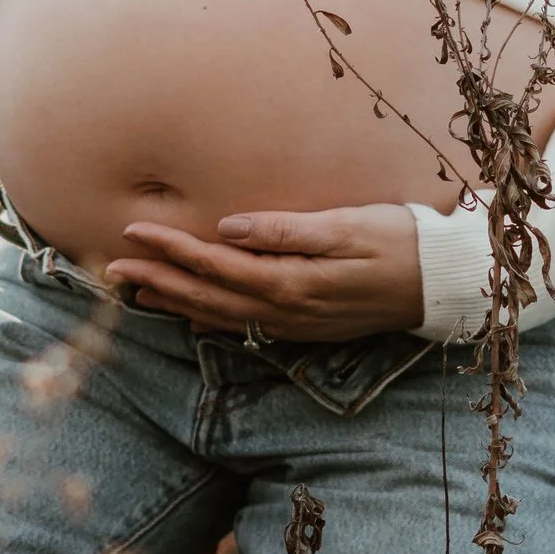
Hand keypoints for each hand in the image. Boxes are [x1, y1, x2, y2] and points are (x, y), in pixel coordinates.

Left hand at [105, 205, 424, 341]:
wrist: (442, 284)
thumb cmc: (400, 242)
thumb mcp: (347, 225)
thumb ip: (286, 230)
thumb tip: (228, 228)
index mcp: (291, 281)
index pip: (215, 264)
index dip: (171, 249)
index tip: (133, 232)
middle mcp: (286, 310)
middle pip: (207, 296)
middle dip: (158, 281)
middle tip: (112, 268)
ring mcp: (295, 325)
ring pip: (221, 316)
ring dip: (176, 303)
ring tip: (136, 292)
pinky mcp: (306, 327)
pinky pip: (246, 328)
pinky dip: (212, 322)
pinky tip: (191, 318)